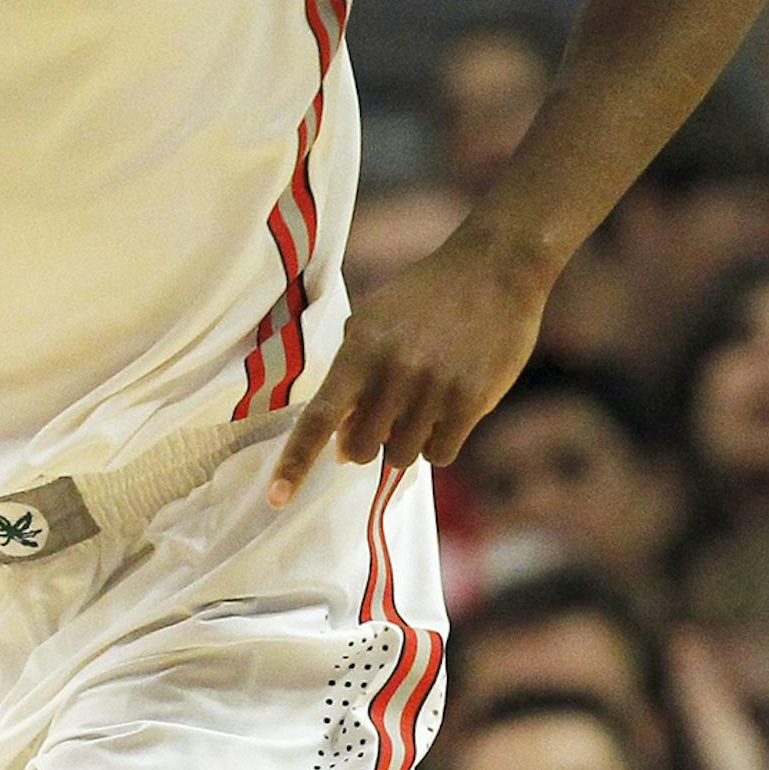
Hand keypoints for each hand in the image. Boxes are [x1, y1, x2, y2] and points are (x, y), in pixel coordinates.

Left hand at [269, 226, 547, 504]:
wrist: (492, 271)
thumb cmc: (424, 299)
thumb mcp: (374, 321)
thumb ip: (352, 378)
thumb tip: (339, 446)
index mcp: (360, 348)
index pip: (319, 417)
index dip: (296, 461)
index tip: (276, 498)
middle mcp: (393, 371)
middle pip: (362, 447)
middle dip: (366, 441)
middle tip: (386, 413)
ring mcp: (433, 388)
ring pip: (402, 455)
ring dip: (406, 441)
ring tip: (422, 403)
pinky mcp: (471, 402)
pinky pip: (439, 454)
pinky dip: (437, 443)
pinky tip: (447, 410)